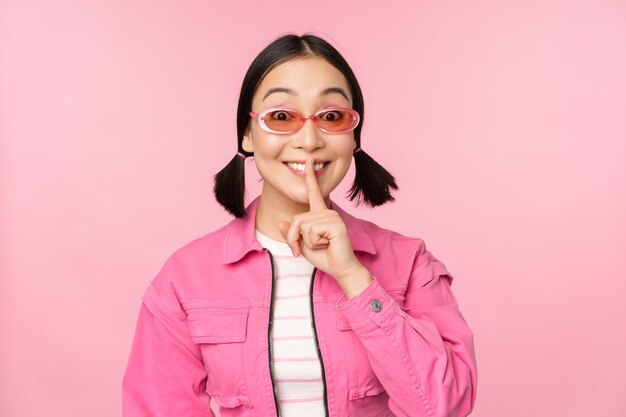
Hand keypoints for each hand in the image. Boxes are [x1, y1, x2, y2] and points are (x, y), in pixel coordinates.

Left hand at [278, 157, 365, 281]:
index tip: (308, 162)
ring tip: (321, 245)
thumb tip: (281, 222)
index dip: (310, 178)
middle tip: (302, 250)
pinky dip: (314, 243)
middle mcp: (327, 212)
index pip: (313, 193)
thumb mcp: (302, 245)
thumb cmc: (324, 257)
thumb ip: (291, 234)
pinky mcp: (335, 224)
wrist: (340, 269)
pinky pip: (311, 231)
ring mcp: (332, 216)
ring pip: (303, 226)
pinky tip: (327, 244)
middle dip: (293, 238)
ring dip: (306, 242)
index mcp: (320, 214)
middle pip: (296, 219)